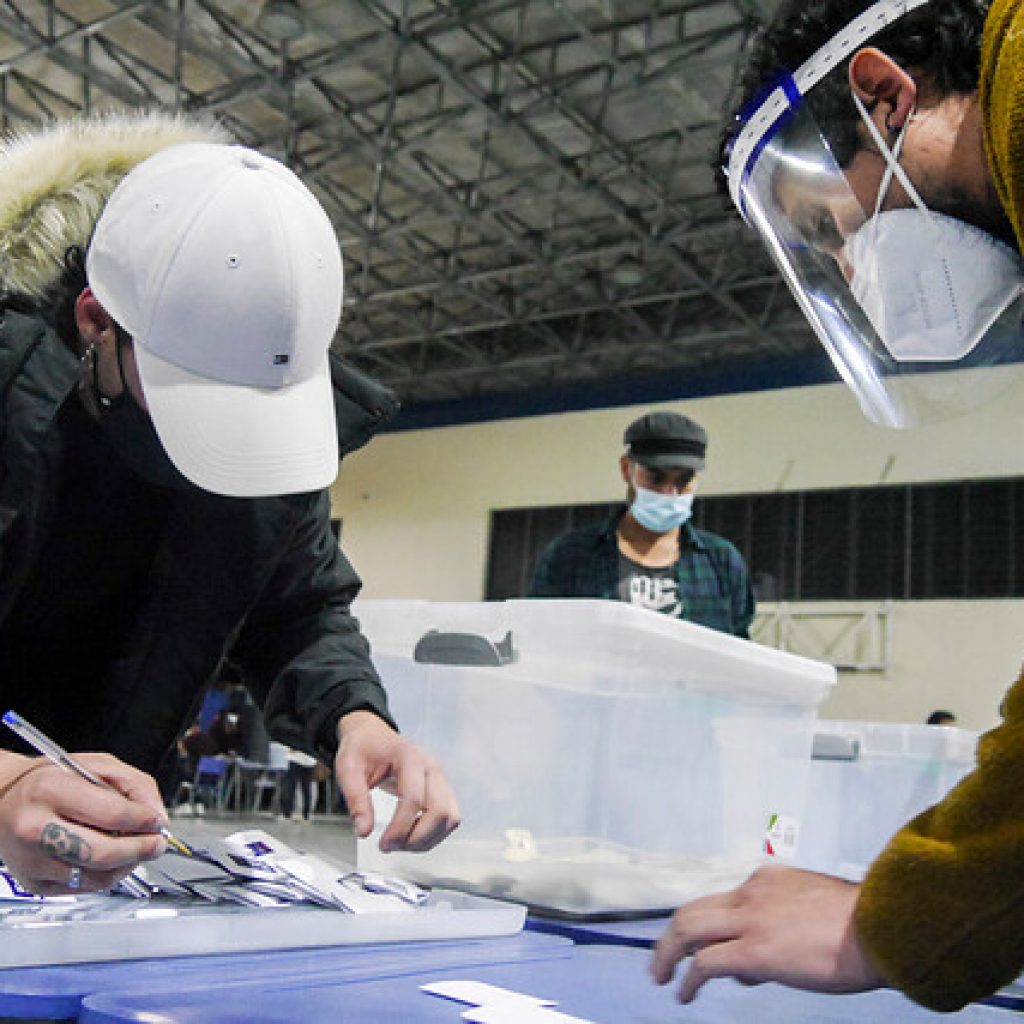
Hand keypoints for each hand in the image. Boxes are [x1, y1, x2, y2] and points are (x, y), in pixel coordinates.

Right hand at [0, 751, 167, 894]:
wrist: (3, 800)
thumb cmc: (52, 780)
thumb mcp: (96, 765)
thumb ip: (134, 785)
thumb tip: (157, 816)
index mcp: (51, 790)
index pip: (111, 814)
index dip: (144, 821)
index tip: (159, 822)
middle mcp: (35, 827)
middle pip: (102, 853)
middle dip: (140, 850)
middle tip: (157, 845)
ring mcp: (31, 859)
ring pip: (95, 877)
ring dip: (127, 866)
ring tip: (137, 852)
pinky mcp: (32, 882)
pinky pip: (81, 888)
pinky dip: (105, 876)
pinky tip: (111, 860)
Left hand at [334, 711, 458, 852]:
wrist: (373, 736)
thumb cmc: (363, 748)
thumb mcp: (348, 768)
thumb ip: (355, 799)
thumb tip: (364, 830)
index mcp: (409, 757)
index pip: (414, 798)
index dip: (400, 827)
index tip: (383, 844)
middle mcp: (431, 767)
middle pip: (440, 811)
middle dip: (416, 838)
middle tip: (391, 846)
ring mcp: (440, 778)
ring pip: (449, 818)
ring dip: (427, 839)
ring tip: (401, 843)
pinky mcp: (442, 789)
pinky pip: (449, 818)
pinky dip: (434, 834)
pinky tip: (412, 836)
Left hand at [650, 864, 883, 1002]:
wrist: (882, 928)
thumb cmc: (862, 927)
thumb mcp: (815, 911)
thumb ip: (783, 926)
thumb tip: (756, 966)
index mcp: (769, 879)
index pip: (727, 901)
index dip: (716, 928)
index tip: (718, 954)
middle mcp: (752, 892)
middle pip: (694, 909)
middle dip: (672, 935)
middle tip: (661, 958)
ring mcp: (750, 919)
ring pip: (688, 928)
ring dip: (667, 953)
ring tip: (660, 975)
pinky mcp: (753, 950)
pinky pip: (705, 963)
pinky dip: (688, 978)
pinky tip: (684, 995)